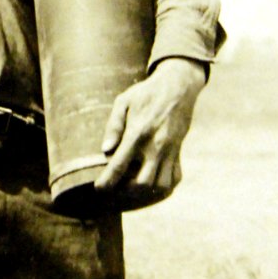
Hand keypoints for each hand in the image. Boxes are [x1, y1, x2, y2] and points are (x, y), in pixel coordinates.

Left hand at [95, 58, 206, 200]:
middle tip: (115, 187)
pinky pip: (175, 177)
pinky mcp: (179, 151)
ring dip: (145, 191)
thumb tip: (105, 150)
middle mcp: (156, 146)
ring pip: (161, 185)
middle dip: (126, 191)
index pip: (120, 165)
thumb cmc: (146, 93)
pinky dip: (163, 185)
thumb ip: (113, 126)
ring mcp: (170, 151)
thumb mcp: (123, 102)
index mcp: (138, 133)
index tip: (99, 189)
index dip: (107, 181)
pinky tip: (151, 181)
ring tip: (131, 186)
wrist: (178, 86)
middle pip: (142, 183)